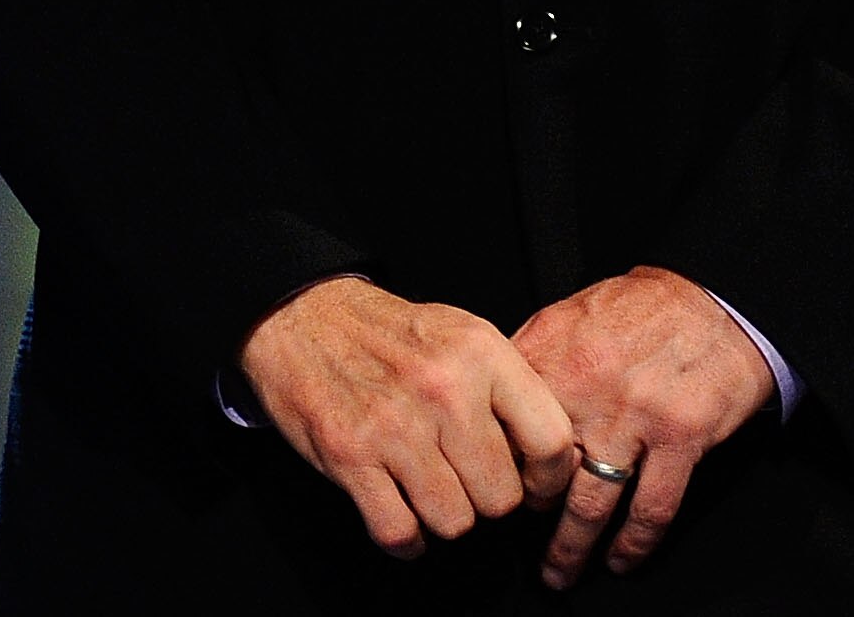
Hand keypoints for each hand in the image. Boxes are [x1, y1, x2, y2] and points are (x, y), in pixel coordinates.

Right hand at [236, 276, 574, 561]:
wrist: (303, 314)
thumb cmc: (389, 332)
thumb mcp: (463, 334)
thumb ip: (506, 388)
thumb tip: (544, 457)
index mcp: (480, 353)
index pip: (550, 442)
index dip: (547, 479)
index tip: (531, 484)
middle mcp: (443, 389)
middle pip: (500, 497)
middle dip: (486, 499)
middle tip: (468, 481)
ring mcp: (394, 425)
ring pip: (454, 522)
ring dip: (444, 517)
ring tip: (431, 490)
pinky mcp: (350, 456)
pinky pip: (398, 531)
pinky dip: (404, 538)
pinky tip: (402, 513)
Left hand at [511, 267, 777, 587]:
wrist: (714, 299)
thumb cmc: (640, 308)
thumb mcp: (567, 316)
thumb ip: (529, 361)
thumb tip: (489, 404)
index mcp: (551, 356)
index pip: (502, 427)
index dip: (489, 464)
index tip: (485, 487)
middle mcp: (587, 389)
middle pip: (540, 472)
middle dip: (526, 515)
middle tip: (514, 538)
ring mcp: (635, 418)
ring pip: (590, 503)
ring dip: (571, 548)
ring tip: (559, 572)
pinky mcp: (681, 439)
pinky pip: (652, 509)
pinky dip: (634, 544)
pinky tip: (620, 560)